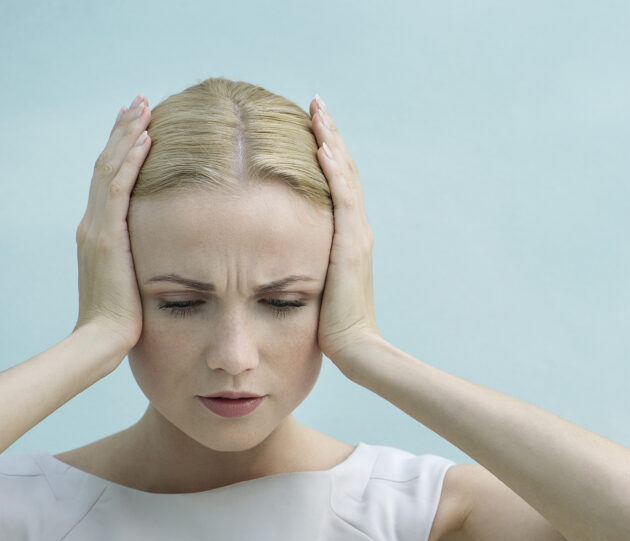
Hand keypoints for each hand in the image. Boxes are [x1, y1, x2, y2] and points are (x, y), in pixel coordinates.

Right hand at [73, 94, 150, 351]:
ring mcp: (96, 228)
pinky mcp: (105, 236)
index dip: (124, 151)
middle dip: (124, 132)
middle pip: (108, 165)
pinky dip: (131, 160)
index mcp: (100, 233)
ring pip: (110, 168)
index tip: (141, 127)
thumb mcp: (139, 282)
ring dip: (127, 135)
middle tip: (140, 102)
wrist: (104, 341)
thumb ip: (148, 261)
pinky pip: (118, 188)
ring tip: (142, 107)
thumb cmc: (129, 321)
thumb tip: (174, 254)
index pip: (111, 181)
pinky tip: (146, 139)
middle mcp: (94, 224)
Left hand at [309, 95, 382, 366]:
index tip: (309, 125)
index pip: (337, 184)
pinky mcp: (352, 242)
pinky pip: (343, 196)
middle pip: (343, 170)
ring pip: (345, 175)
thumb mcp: (309, 284)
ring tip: (318, 112)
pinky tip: (321, 145)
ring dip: (331, 140)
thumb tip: (272, 254)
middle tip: (315, 104)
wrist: (352, 346)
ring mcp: (357, 233)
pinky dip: (333, 168)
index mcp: (346, 236)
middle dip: (329, 135)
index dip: (325, 153)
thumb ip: (300, 263)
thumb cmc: (327, 326)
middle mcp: (356, 228)